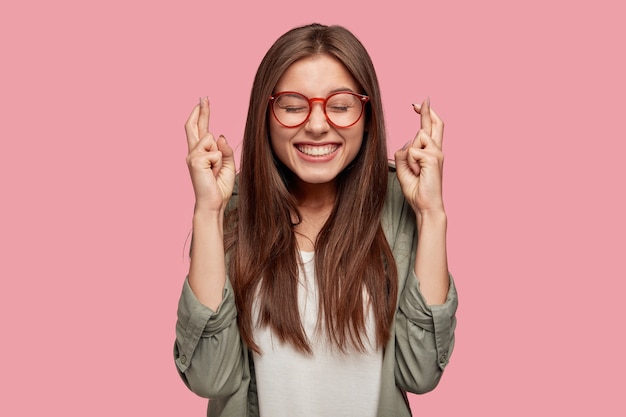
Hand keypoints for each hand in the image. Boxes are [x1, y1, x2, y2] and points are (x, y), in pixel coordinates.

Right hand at [184, 97, 235, 211]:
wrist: (213, 203)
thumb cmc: (218, 187)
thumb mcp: (226, 165)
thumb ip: (224, 151)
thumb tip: (220, 135)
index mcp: (200, 153)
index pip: (200, 130)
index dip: (201, 115)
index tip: (203, 102)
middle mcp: (193, 152)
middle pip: (194, 126)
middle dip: (201, 111)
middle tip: (204, 97)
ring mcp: (192, 156)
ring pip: (211, 138)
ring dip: (218, 155)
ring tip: (215, 170)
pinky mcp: (194, 160)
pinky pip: (214, 151)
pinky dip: (218, 162)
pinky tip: (213, 172)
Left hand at [394, 97, 444, 213]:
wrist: (426, 206)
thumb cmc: (417, 190)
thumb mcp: (405, 169)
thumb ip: (404, 154)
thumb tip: (407, 142)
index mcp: (431, 152)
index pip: (430, 129)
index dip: (425, 114)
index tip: (418, 104)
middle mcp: (437, 150)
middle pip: (433, 124)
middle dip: (426, 110)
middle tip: (421, 99)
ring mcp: (437, 153)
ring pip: (416, 139)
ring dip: (410, 157)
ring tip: (416, 172)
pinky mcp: (434, 158)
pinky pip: (412, 151)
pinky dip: (411, 163)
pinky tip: (418, 173)